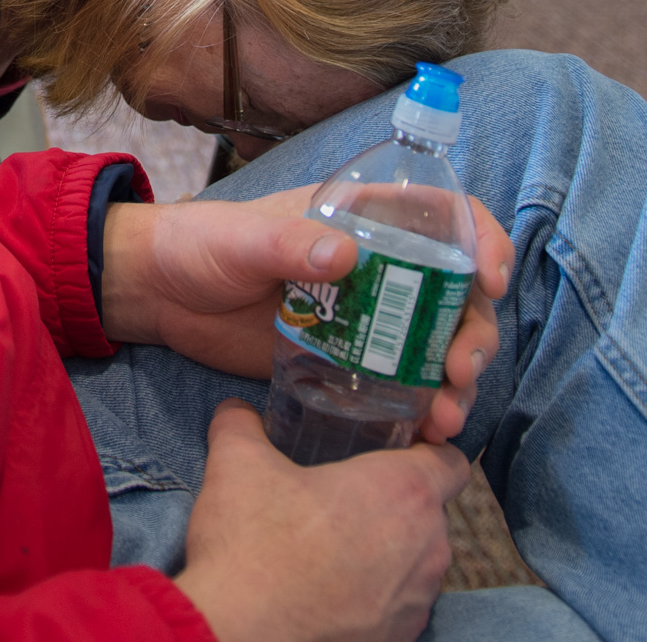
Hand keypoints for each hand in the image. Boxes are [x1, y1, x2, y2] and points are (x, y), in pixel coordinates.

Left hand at [101, 192, 513, 438]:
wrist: (157, 295)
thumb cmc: (200, 244)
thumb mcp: (242, 238)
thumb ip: (288, 244)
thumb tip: (345, 253)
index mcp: (362, 216)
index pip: (444, 217)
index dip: (481, 240)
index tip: (488, 280)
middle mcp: (378, 265)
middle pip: (454, 292)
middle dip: (473, 330)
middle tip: (461, 369)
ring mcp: (366, 316)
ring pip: (435, 343)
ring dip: (455, 377)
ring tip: (446, 414)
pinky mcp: (346, 360)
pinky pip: (399, 381)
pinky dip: (422, 403)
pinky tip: (426, 429)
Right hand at [175, 400, 468, 641]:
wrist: (238, 632)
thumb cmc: (252, 545)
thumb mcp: (238, 463)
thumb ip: (243, 424)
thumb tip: (237, 411)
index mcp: (404, 490)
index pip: (452, 461)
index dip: (425, 452)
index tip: (390, 453)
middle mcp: (428, 546)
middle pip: (432, 511)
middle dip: (396, 503)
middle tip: (345, 497)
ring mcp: (418, 600)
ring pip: (419, 560)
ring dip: (388, 549)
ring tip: (335, 546)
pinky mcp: (402, 637)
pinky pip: (402, 603)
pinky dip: (377, 593)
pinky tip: (332, 587)